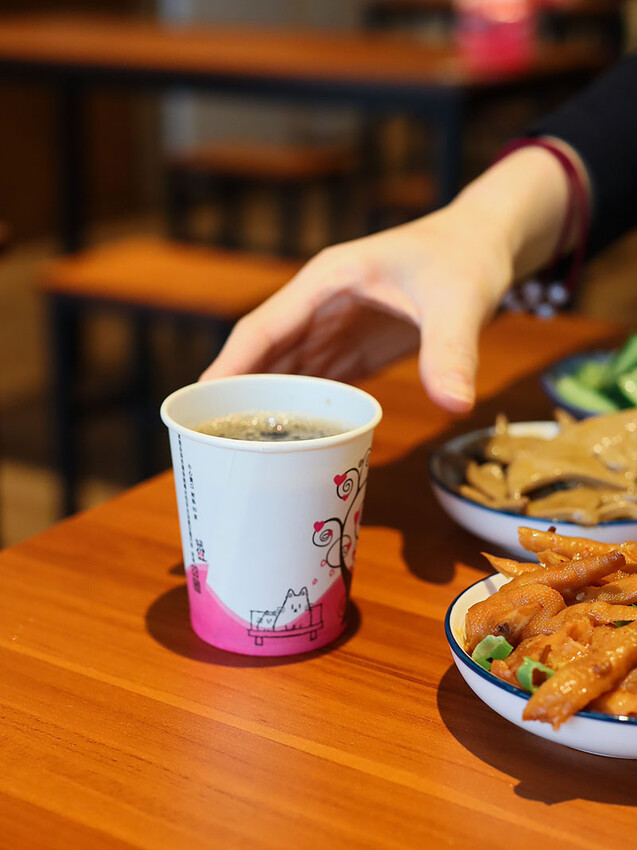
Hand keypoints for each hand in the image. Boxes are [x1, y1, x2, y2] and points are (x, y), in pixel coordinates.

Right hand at [200, 146, 577, 411]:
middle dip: (237, 396)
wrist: (484, 246)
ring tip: (239, 451)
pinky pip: (316, 381)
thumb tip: (454, 405)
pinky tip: (289, 440)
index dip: (230, 366)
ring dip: (264, 407)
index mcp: (327, 282)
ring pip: (285, 371)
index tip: (198, 403)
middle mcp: (320, 306)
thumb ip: (451, 350)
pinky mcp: (354, 347)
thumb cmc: (465, 258)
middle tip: (210, 445)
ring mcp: (335, 327)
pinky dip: (299, 408)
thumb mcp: (458, 300)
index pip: (264, 328)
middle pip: (264, 355)